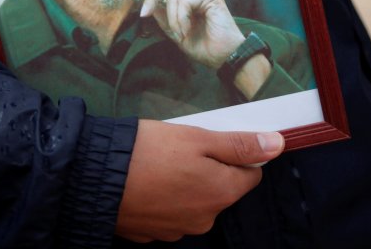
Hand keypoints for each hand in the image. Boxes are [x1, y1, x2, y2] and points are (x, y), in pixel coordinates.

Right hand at [115, 120, 284, 241]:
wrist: (94, 176)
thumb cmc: (148, 152)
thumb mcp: (198, 137)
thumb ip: (239, 144)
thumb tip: (276, 145)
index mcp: (221, 194)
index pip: (250, 174)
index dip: (235, 154)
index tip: (213, 141)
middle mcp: (204, 219)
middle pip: (220, 189)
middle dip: (207, 169)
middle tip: (180, 148)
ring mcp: (177, 230)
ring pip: (193, 201)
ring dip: (184, 184)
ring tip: (159, 163)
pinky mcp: (152, 233)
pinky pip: (169, 212)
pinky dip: (163, 197)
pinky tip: (146, 181)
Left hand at [140, 0, 244, 68]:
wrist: (224, 58)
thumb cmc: (205, 48)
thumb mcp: (177, 33)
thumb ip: (165, 19)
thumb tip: (150, 7)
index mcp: (191, 0)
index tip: (143, 13)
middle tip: (146, 14)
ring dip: (172, 19)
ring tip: (181, 34)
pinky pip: (184, 1)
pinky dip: (180, 18)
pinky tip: (187, 31)